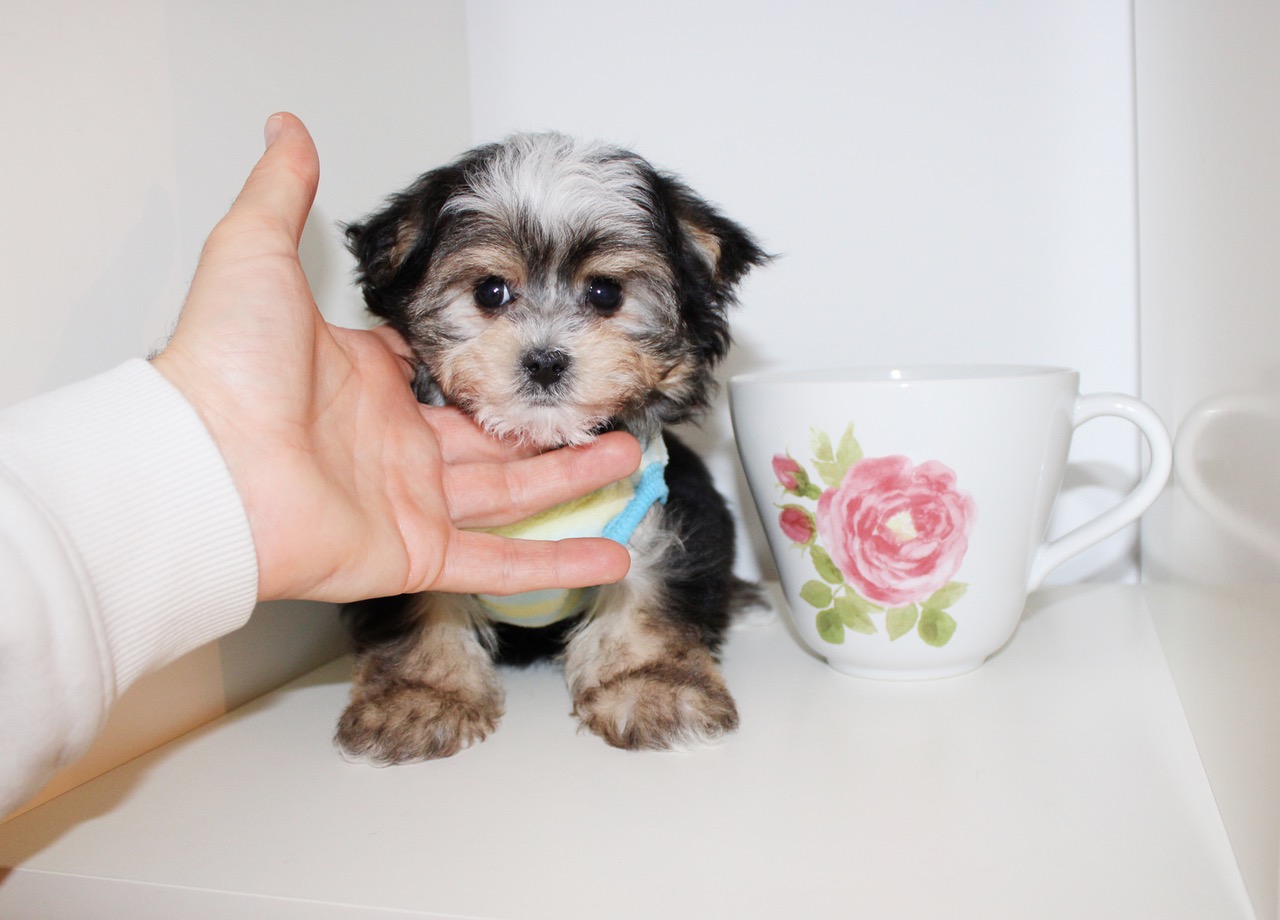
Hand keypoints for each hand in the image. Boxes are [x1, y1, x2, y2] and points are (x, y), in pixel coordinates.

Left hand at [152, 113, 637, 601]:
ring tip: (630, 455)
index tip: (542, 340)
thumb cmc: (225, 367)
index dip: (494, 357)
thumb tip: (288, 129)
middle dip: (550, 418)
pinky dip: (555, 564)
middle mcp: (392, 445)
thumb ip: (284, 193)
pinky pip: (497, 563)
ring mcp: (406, 503)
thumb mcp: (257, 254)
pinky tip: (610, 559)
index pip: (444, 371)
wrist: (201, 467)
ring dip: (572, 478)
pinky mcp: (415, 554)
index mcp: (366, 383)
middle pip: (491, 434)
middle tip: (599, 397)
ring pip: (510, 493)